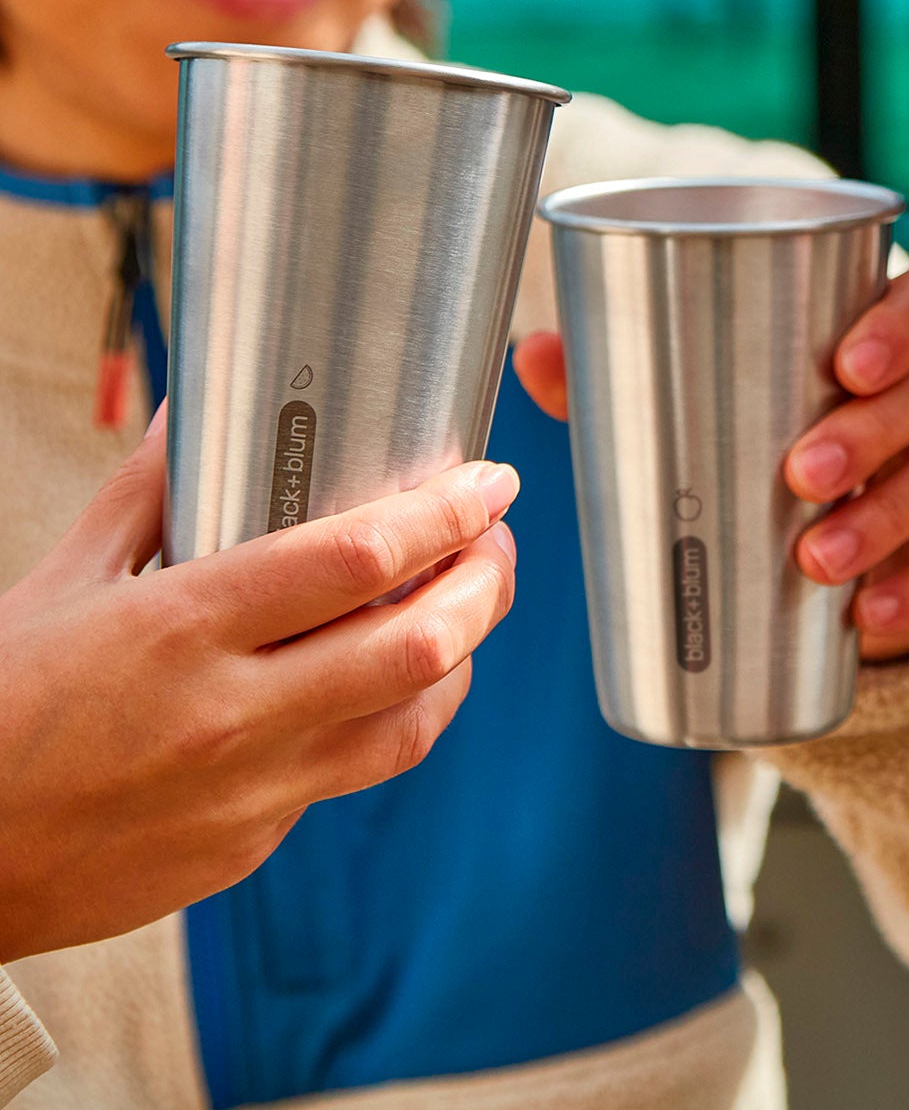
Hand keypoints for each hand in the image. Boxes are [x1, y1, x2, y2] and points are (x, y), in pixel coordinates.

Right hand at [0, 409, 517, 963]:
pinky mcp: (250, 847)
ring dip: (463, 655)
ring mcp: (250, 792)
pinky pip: (351, 773)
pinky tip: (382, 680)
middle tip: (496, 540)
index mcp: (183, 628)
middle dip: (487, 580)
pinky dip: (389, 717)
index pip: (361, 557)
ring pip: (414, 721)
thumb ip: (146, 492)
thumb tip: (194, 414)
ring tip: (467, 606)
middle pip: (422, 642)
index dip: (448, 511)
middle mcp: (232, 714)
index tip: (488, 481)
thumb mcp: (60, 581)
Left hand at [514, 264, 908, 661]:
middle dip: (874, 427)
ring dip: (898, 511)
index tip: (842, 362)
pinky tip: (879, 617)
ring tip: (822, 564)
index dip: (898, 319)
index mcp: (894, 339)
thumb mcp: (722, 421)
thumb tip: (536, 351)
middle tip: (799, 477)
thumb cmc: (793, 457)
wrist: (887, 553)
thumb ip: (634, 385)